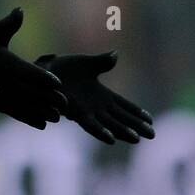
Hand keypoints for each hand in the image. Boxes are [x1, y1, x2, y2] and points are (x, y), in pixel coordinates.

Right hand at [0, 8, 66, 128]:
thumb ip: (9, 23)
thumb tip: (21, 10)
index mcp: (2, 61)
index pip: (25, 70)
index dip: (43, 77)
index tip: (59, 83)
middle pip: (27, 92)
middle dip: (47, 99)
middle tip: (65, 103)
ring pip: (22, 106)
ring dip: (41, 112)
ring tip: (57, 117)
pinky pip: (13, 112)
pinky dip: (28, 119)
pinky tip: (42, 124)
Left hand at [35, 52, 154, 144]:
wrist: (42, 72)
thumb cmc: (62, 69)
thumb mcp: (86, 64)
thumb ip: (102, 62)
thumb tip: (116, 55)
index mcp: (101, 95)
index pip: (123, 106)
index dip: (136, 113)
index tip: (151, 120)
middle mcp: (96, 106)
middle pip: (121, 119)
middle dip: (136, 127)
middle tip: (153, 135)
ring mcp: (86, 111)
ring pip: (108, 125)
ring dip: (122, 132)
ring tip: (136, 139)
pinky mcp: (74, 113)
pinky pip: (89, 124)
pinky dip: (100, 131)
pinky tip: (111, 139)